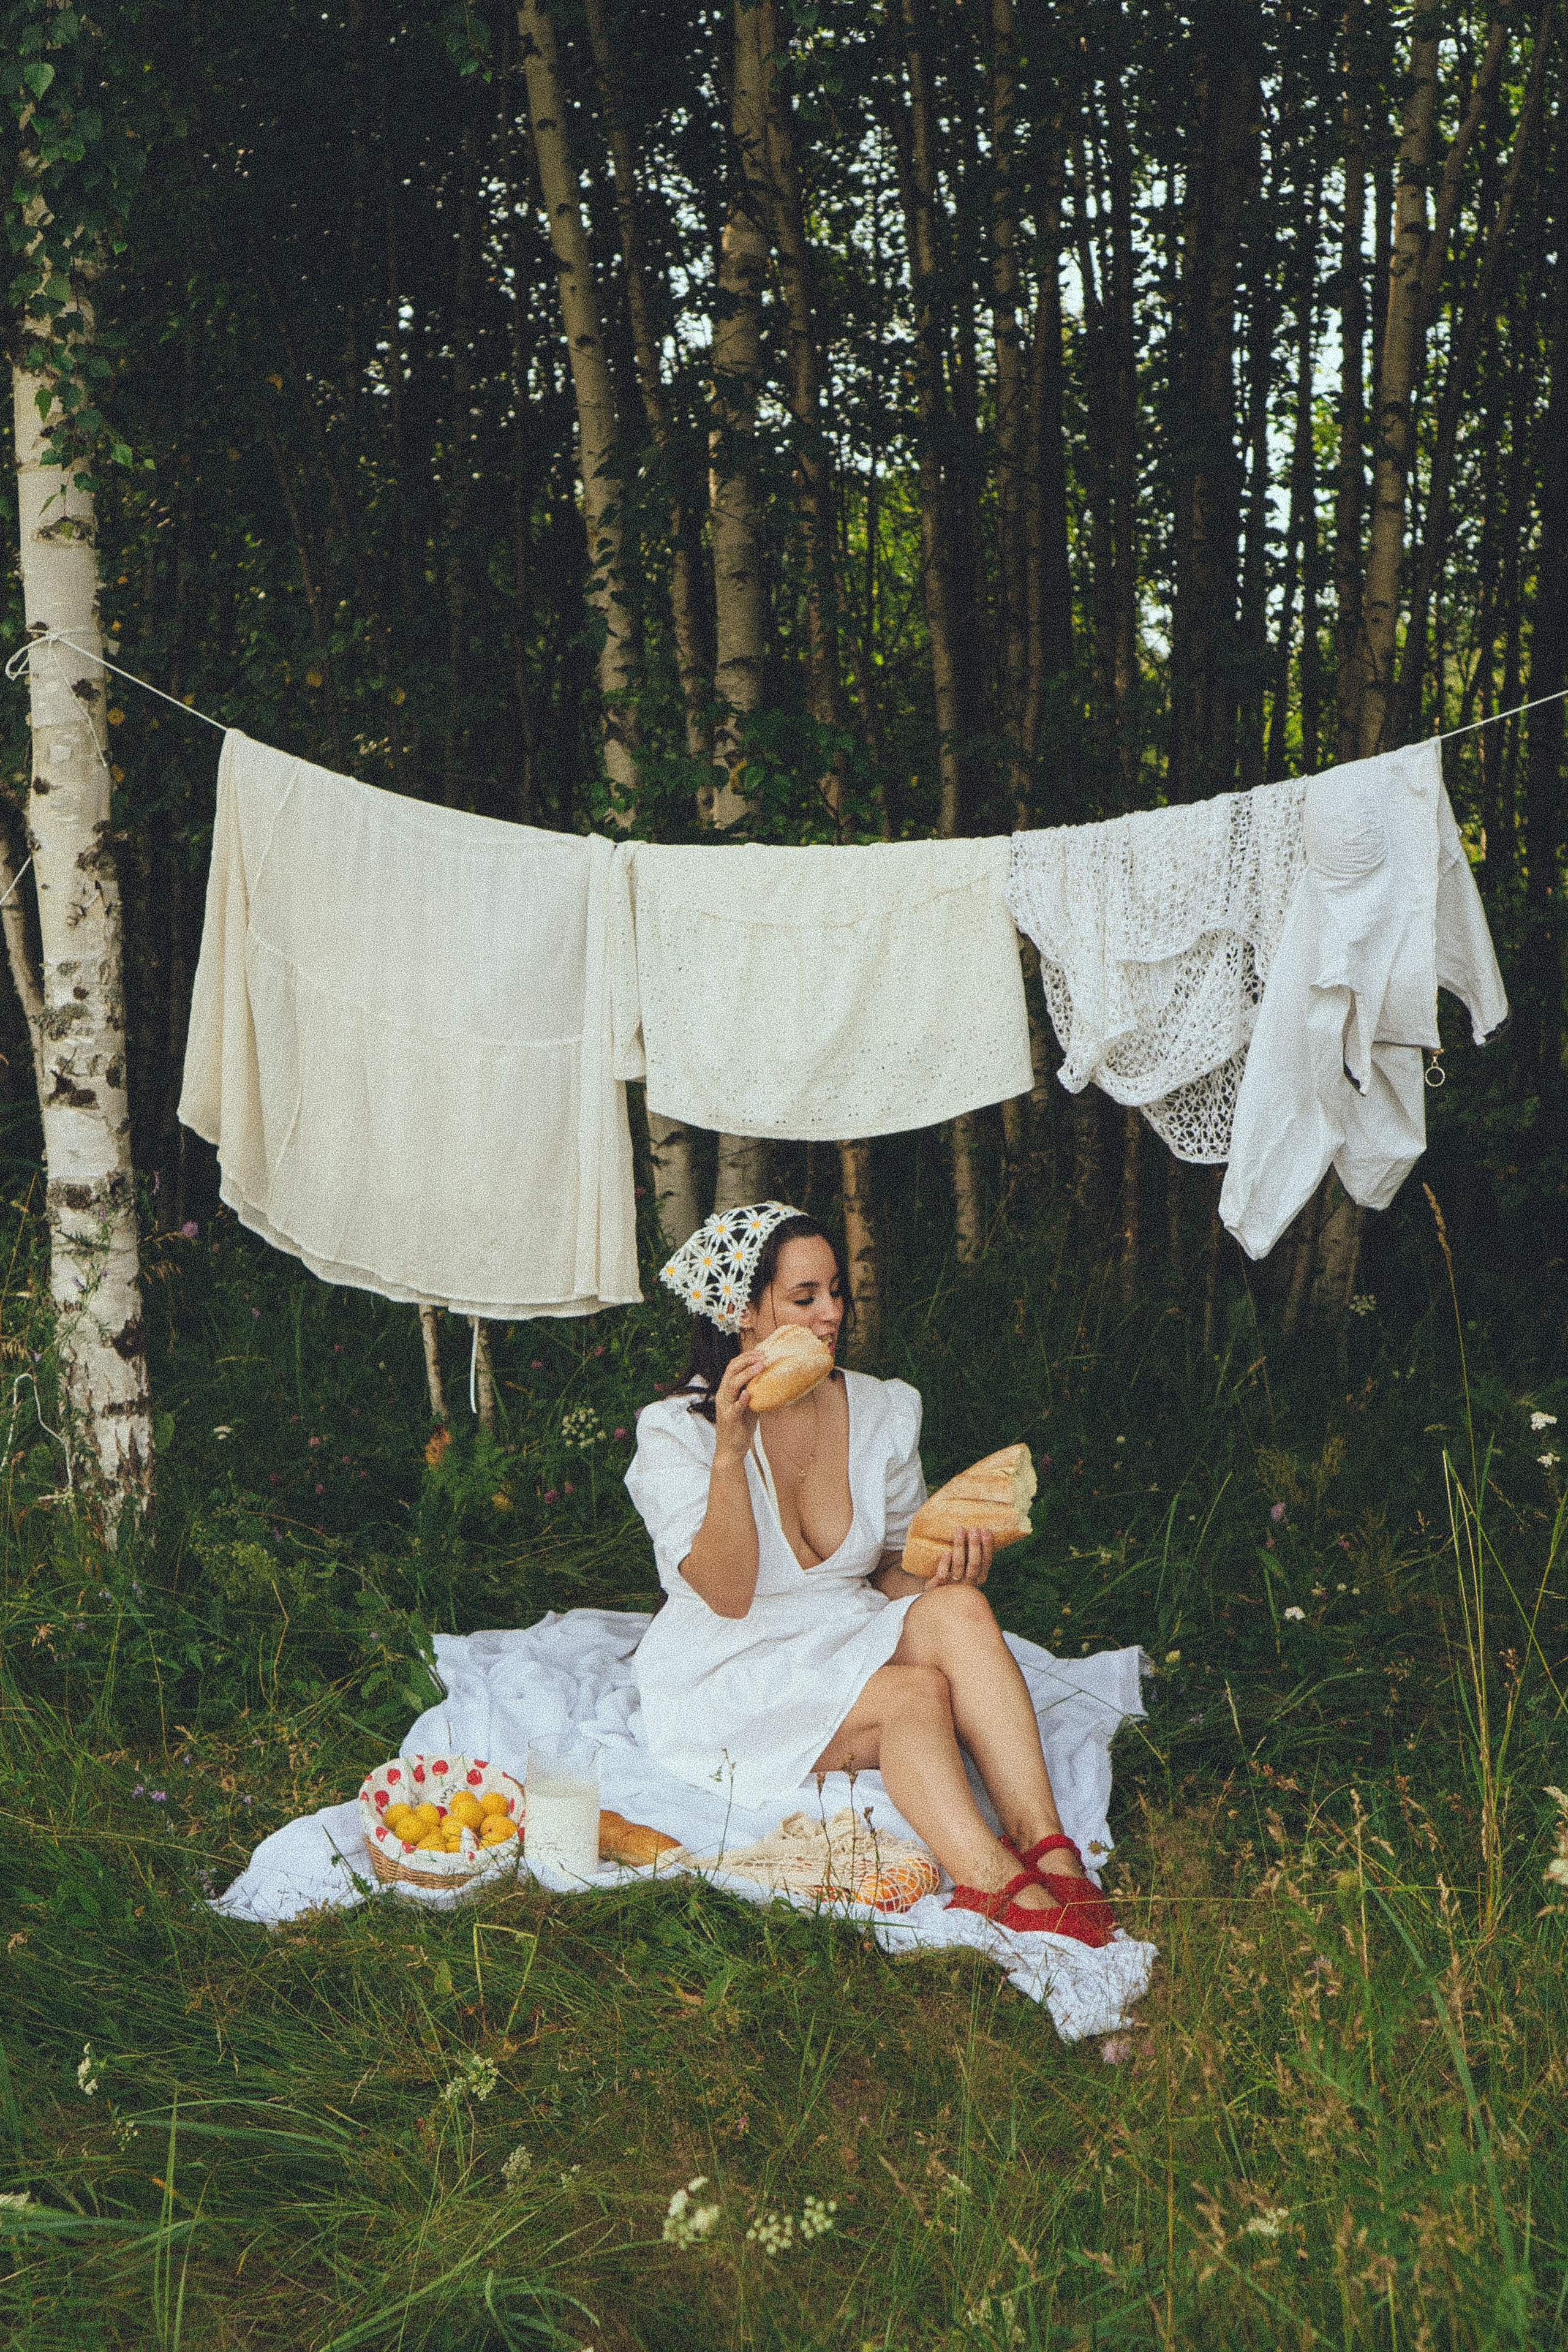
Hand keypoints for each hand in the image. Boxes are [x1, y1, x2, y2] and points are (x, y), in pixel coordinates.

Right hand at [713, 1347, 764, 1461]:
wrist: (730, 1449)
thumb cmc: (740, 1426)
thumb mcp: (748, 1405)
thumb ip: (755, 1392)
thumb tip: (772, 1380)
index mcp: (727, 1390)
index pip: (732, 1367)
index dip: (745, 1357)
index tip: (761, 1351)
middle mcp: (723, 1396)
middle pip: (730, 1371)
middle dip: (746, 1361)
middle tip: (763, 1356)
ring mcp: (725, 1407)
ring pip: (731, 1385)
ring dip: (746, 1374)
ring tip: (760, 1368)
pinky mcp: (729, 1419)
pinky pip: (734, 1407)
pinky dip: (741, 1399)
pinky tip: (748, 1393)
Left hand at [929, 1525, 992, 1586]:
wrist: (938, 1596)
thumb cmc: (955, 1574)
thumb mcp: (968, 1567)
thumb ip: (972, 1552)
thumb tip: (977, 1527)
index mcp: (979, 1577)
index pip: (987, 1561)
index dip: (987, 1546)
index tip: (986, 1530)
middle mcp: (969, 1582)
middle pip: (974, 1563)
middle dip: (975, 1545)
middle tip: (974, 1528)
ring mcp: (955, 1584)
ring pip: (959, 1565)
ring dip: (960, 1547)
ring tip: (959, 1530)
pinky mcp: (941, 1585)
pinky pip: (943, 1574)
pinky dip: (945, 1563)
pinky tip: (946, 1552)